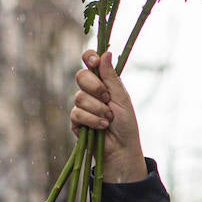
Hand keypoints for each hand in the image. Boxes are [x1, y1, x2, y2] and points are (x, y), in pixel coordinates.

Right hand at [70, 50, 145, 182]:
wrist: (122, 148)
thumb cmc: (126, 123)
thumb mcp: (122, 98)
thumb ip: (111, 77)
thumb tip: (106, 52)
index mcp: (103, 82)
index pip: (89, 62)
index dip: (89, 58)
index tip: (94, 62)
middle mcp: (90, 91)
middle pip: (80, 76)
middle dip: (95, 87)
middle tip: (107, 98)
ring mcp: (81, 106)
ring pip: (79, 97)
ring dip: (98, 109)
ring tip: (109, 119)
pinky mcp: (76, 121)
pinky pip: (77, 114)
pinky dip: (92, 120)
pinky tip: (102, 127)